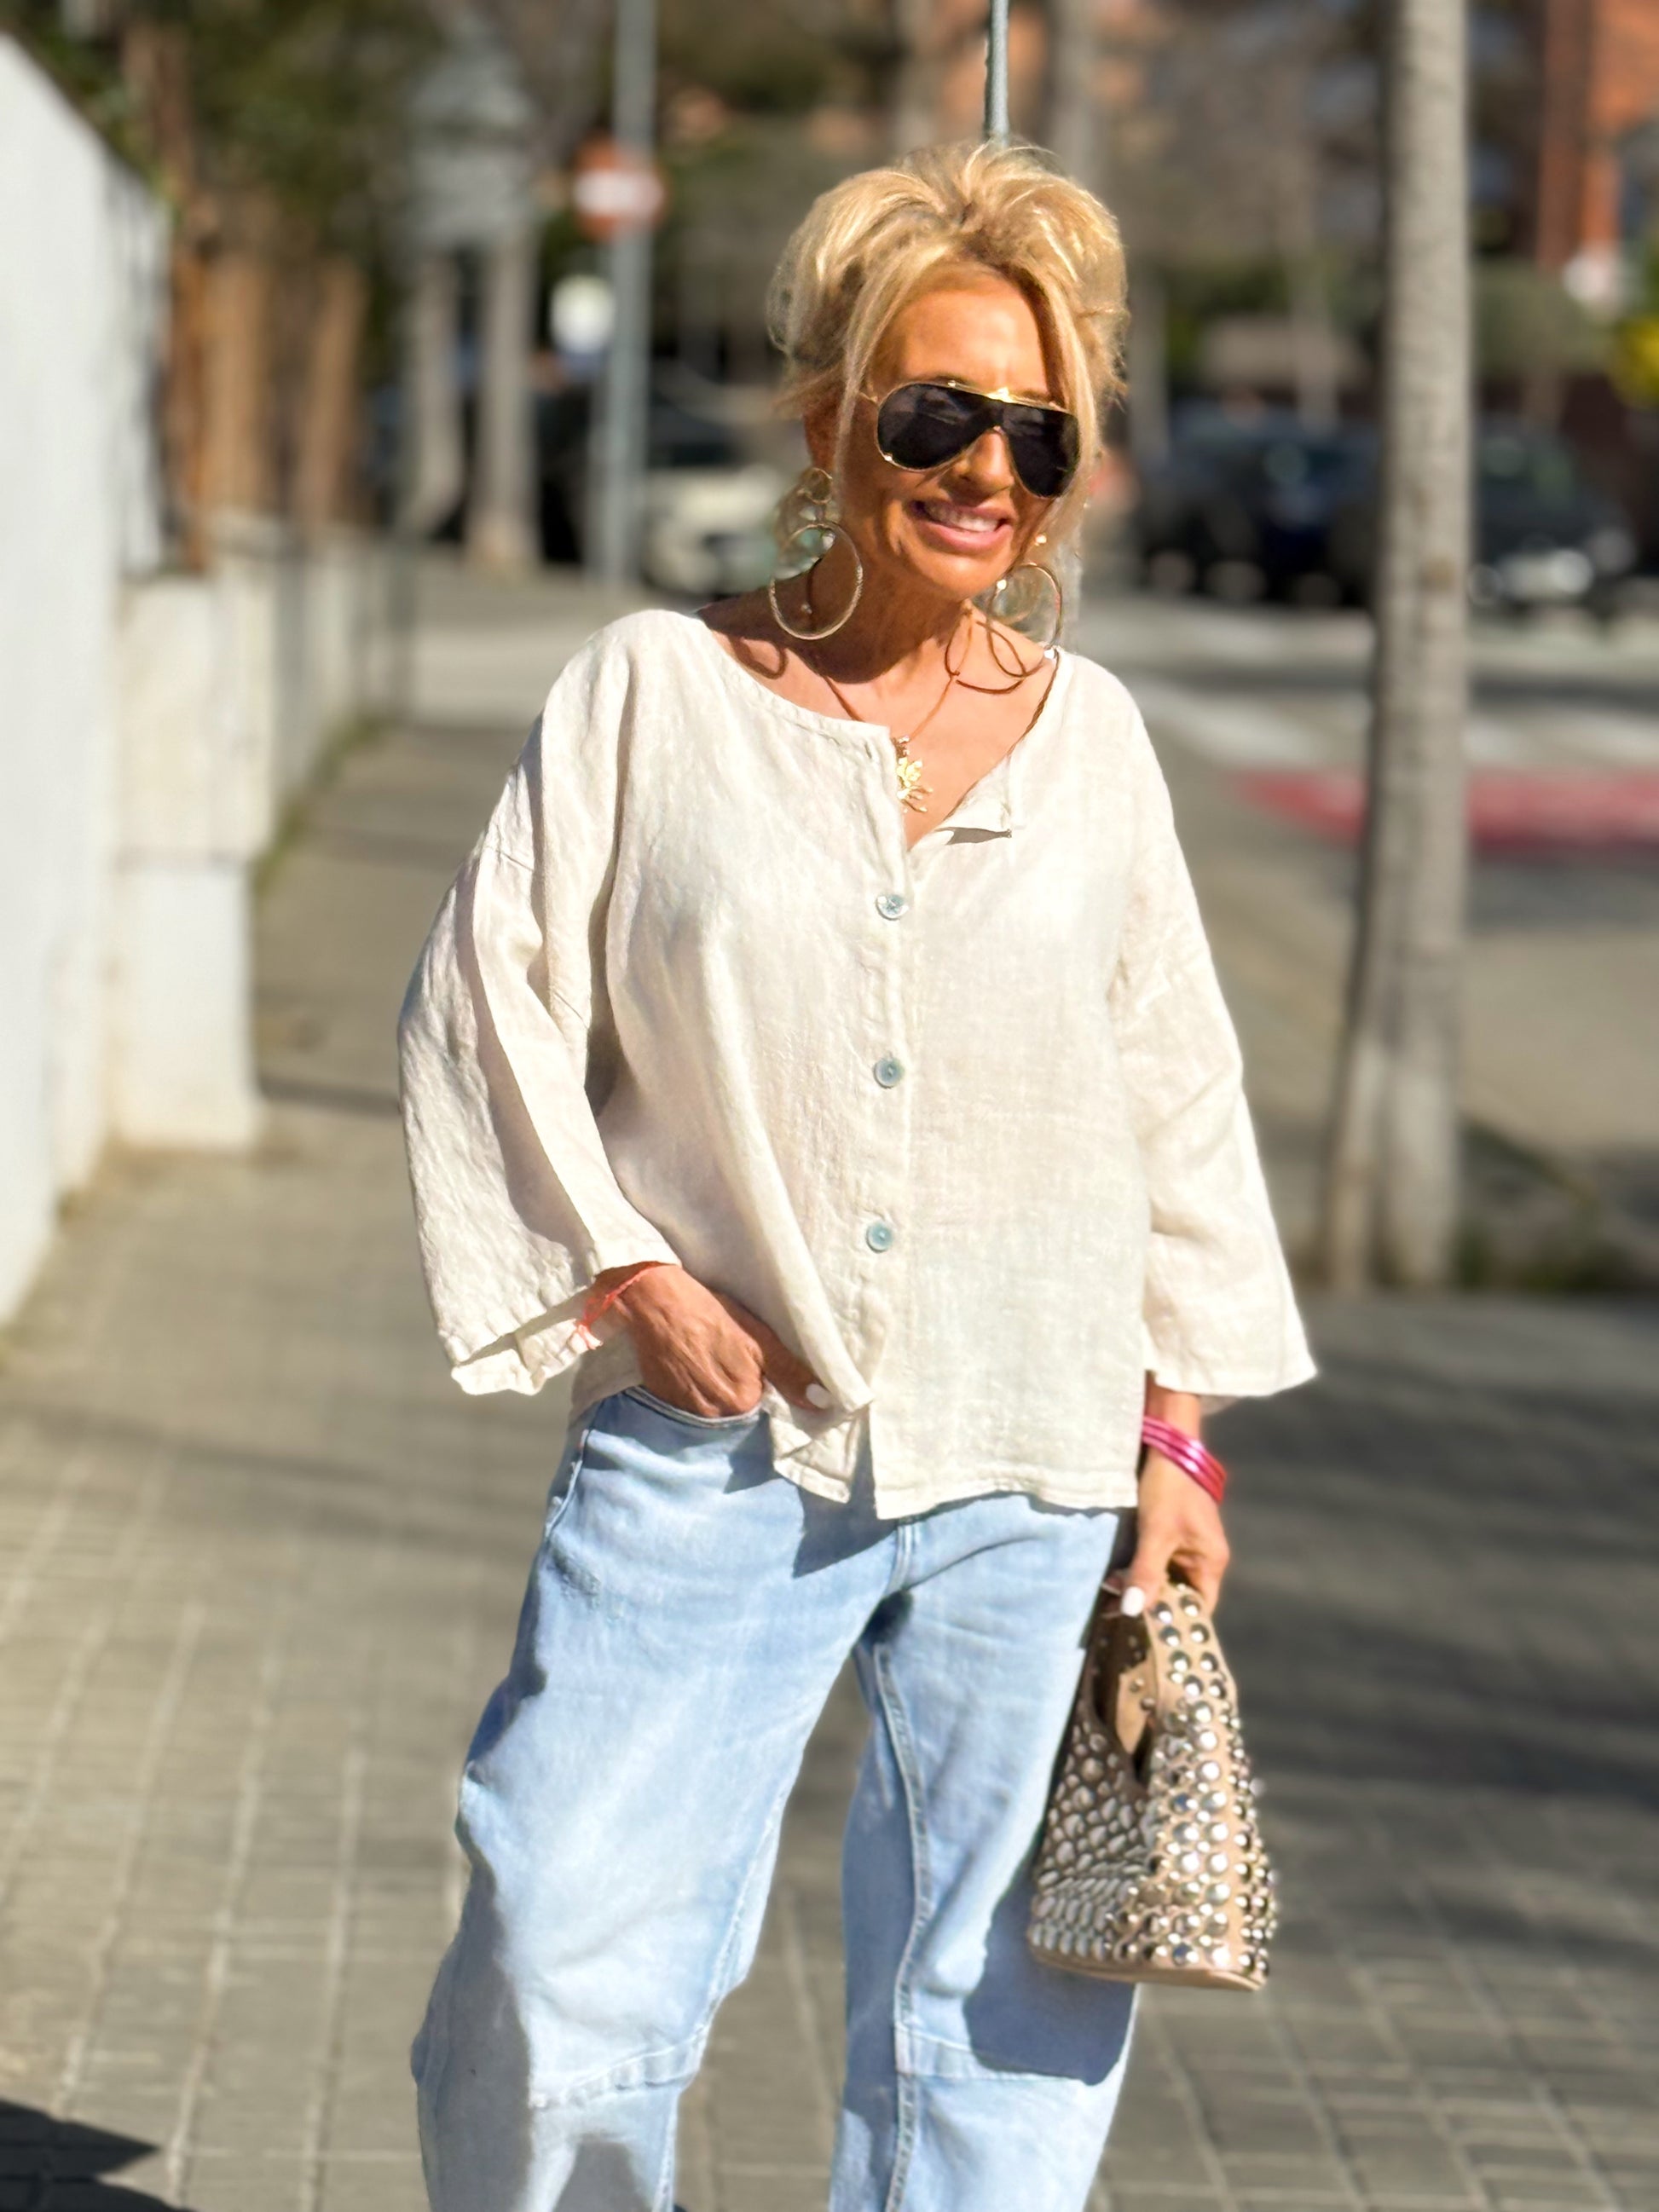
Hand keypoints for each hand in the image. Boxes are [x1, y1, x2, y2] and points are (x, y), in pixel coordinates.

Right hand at [598, 1264, 823, 1417]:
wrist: (654, 1300)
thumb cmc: (710, 1311)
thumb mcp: (758, 1337)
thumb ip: (790, 1373)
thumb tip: (823, 1403)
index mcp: (743, 1400)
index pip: (766, 1407)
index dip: (764, 1386)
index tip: (755, 1367)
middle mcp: (715, 1415)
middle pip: (739, 1411)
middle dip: (741, 1391)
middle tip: (730, 1359)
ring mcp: (687, 1412)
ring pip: (715, 1410)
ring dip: (717, 1392)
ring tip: (710, 1361)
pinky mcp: (664, 1403)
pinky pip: (689, 1408)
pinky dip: (694, 1391)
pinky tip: (692, 1366)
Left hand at [1119, 1450, 1230, 1614]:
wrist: (1165, 1442)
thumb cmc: (1169, 1487)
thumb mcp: (1156, 1532)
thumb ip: (1146, 1572)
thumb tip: (1133, 1612)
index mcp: (1210, 1562)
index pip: (1197, 1610)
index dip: (1173, 1625)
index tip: (1142, 1635)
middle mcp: (1202, 1558)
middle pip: (1178, 1596)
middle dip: (1148, 1606)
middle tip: (1114, 1614)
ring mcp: (1185, 1546)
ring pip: (1163, 1580)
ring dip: (1138, 1587)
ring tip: (1108, 1596)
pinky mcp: (1168, 1533)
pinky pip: (1154, 1562)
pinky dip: (1136, 1571)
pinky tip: (1113, 1576)